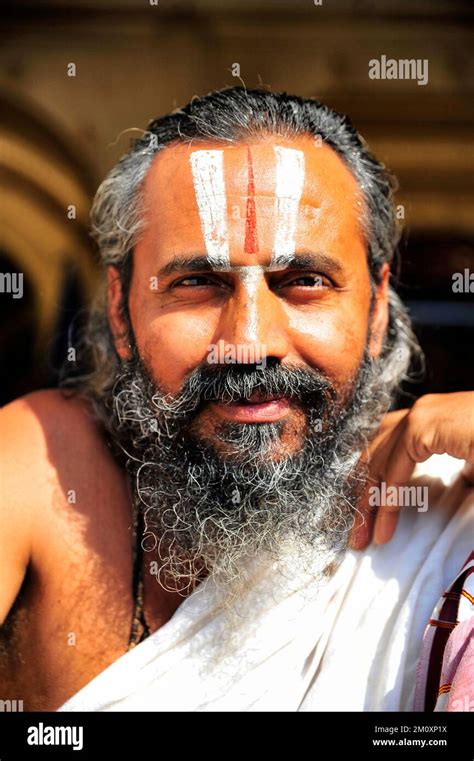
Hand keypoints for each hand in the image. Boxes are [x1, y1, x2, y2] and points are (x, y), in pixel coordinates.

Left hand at [349, 391, 473, 548]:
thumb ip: (460, 475)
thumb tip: (459, 487)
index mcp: (430, 419)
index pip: (384, 449)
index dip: (371, 484)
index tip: (365, 520)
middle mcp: (420, 413)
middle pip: (372, 454)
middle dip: (358, 495)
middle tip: (354, 534)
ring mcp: (421, 415)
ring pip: (377, 461)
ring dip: (366, 502)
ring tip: (363, 536)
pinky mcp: (425, 425)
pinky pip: (394, 467)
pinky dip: (387, 498)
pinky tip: (384, 525)